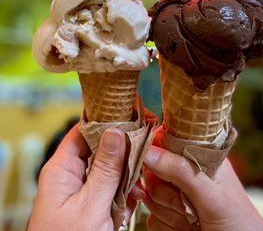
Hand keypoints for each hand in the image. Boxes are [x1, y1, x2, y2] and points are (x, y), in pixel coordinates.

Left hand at [28, 125, 142, 230]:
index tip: (130, 113)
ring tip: (139, 186)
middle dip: (122, 152)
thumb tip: (115, 131)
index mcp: (62, 169)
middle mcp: (71, 175)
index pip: (82, 131)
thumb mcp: (90, 206)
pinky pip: (111, 189)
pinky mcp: (92, 205)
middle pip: (99, 149)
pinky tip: (134, 201)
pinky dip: (124, 194)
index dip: (105, 120)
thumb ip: (105, 168)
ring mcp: (83, 191)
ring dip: (126, 176)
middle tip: (144, 151)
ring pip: (109, 170)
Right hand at [143, 147, 262, 230]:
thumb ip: (181, 172)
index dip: (156, 149)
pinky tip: (185, 230)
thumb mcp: (213, 196)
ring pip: (150, 196)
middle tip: (185, 204)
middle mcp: (188, 174)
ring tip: (192, 222)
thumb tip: (148, 151)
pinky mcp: (170, 219)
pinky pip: (151, 218)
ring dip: (167, 212)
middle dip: (165, 191)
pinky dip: (165, 227)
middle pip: (154, 170)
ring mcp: (178, 197)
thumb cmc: (240, 224)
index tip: (152, 161)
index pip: (169, 140)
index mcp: (202, 157)